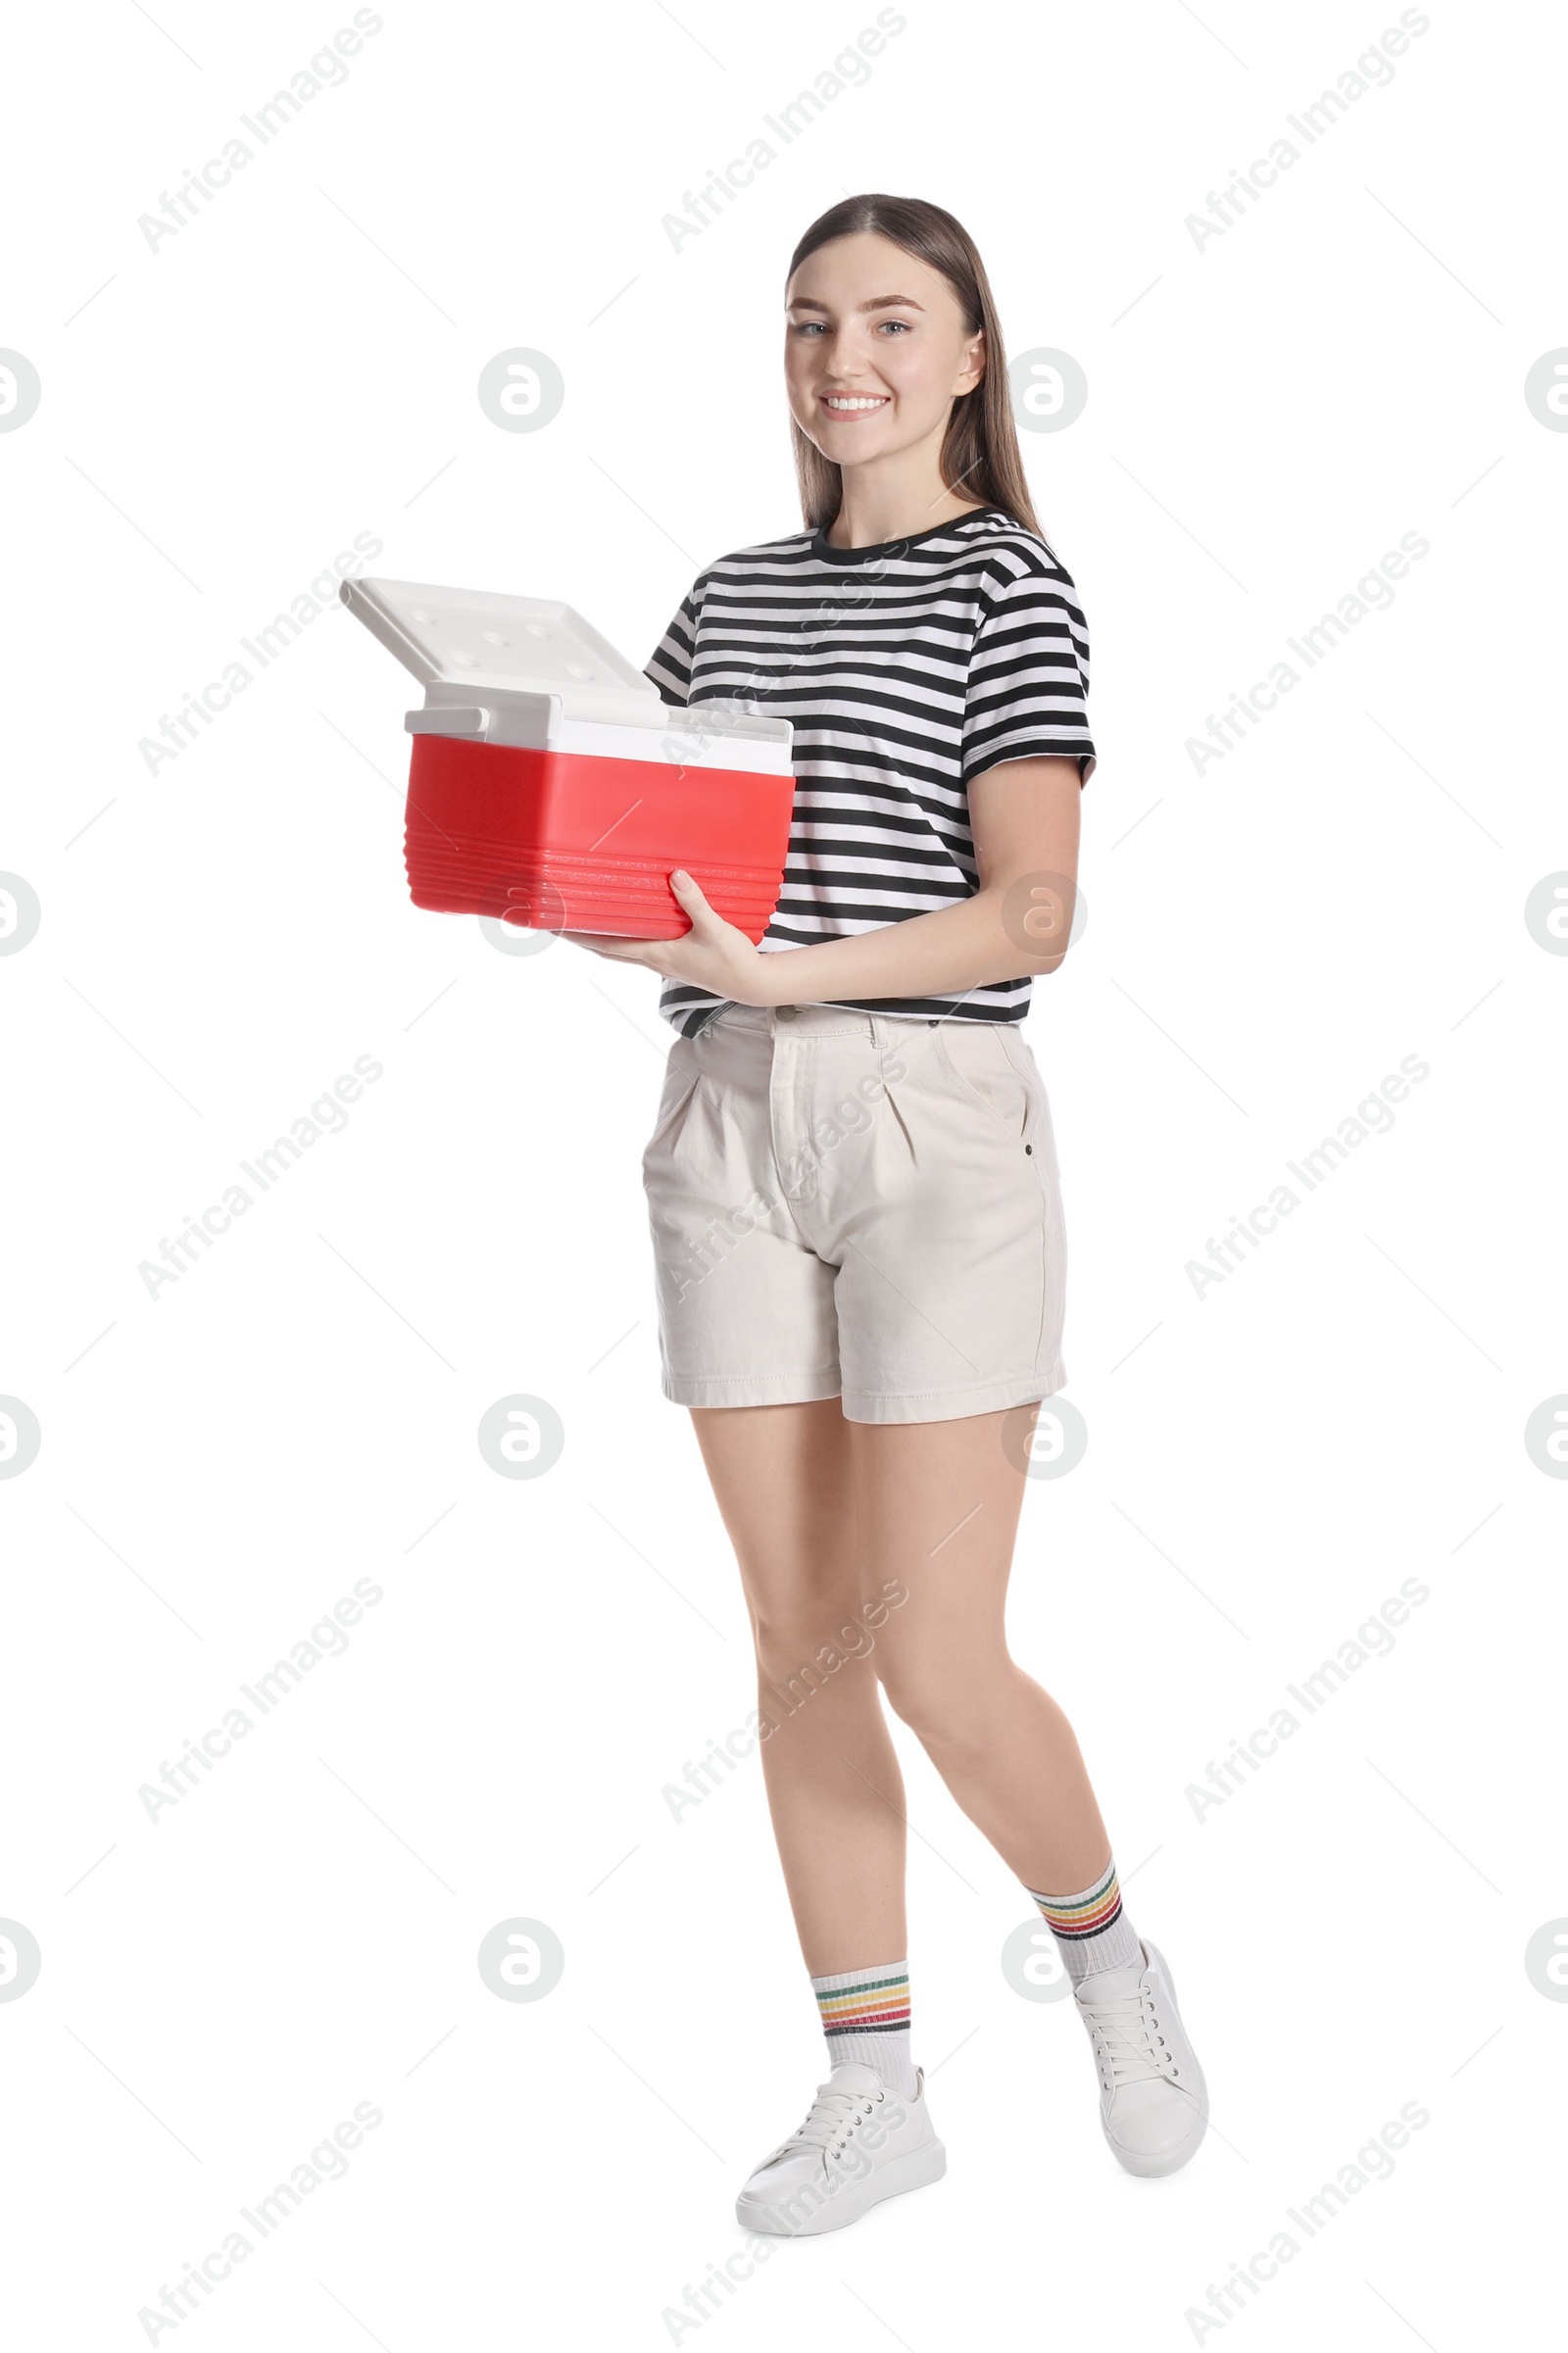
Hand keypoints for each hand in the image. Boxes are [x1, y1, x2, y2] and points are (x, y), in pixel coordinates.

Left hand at [558, 871, 773, 1002]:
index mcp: (656, 954)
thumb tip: (675, 876)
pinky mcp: (675, 959)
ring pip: (622, 949)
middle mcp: (654, 960)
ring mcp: (663, 962)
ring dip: (602, 937)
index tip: (557, 927)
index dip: (580, 936)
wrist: (750, 983)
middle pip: (607, 949)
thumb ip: (694, 902)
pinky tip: (630, 924)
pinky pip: (640, 946)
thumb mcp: (714, 928)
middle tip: (562, 920)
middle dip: (583, 936)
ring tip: (587, 919)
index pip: (607, 944)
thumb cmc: (731, 960)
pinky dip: (626, 937)